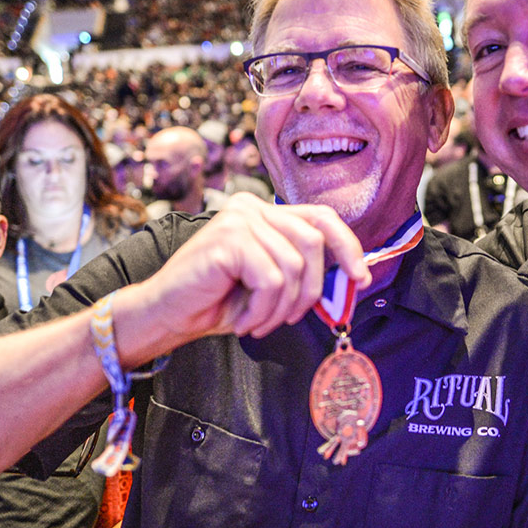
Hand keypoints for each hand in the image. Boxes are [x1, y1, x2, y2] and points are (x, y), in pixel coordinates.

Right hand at [120, 193, 369, 355]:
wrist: (166, 314)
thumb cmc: (217, 301)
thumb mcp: (270, 283)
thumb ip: (302, 270)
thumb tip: (352, 277)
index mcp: (264, 212)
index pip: (321, 217)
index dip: (348, 246)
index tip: (360, 279)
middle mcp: (252, 206)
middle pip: (313, 242)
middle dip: (309, 290)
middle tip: (287, 319)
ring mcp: (239, 218)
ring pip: (293, 267)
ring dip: (280, 308)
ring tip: (257, 321)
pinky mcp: (229, 238)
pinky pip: (271, 280)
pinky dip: (263, 310)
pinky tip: (243, 319)